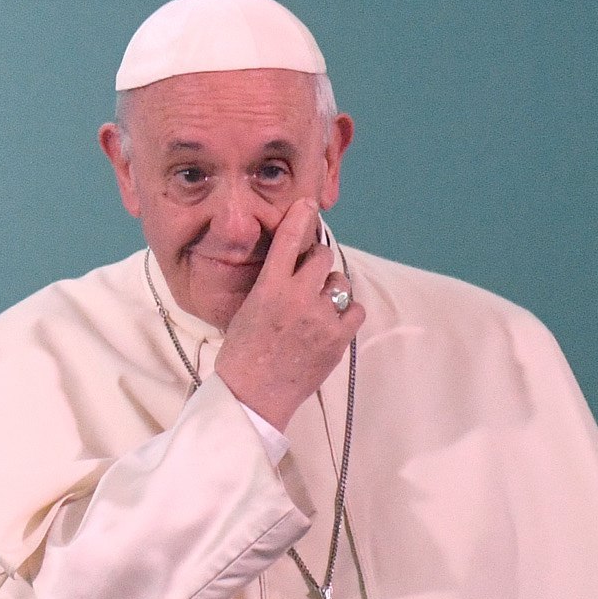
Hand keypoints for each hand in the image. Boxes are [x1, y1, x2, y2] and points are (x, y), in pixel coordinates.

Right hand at [214, 202, 363, 429]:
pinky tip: (331, 322)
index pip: (289, 241)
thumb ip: (270, 286)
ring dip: (331, 290)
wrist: (251, 394)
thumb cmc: (241, 353)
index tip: (307, 204)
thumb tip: (290, 269)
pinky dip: (346, 313)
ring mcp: (321, 318)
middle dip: (316, 262)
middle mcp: (297, 297)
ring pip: (339, 283)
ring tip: (316, 308)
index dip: (300, 217)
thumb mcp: (246, 310)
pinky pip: (355, 310)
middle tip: (308, 277)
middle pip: (321, 257)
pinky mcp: (338, 338)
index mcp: (269, 288)